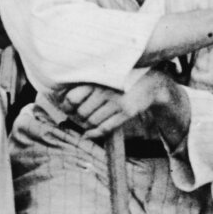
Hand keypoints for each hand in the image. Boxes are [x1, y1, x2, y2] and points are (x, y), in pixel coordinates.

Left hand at [58, 71, 176, 139]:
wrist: (150, 82)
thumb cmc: (120, 82)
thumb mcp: (103, 79)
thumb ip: (84, 87)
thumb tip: (62, 101)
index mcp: (95, 79)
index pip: (71, 98)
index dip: (67, 107)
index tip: (68, 110)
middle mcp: (104, 89)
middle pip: (81, 113)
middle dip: (79, 119)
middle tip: (81, 119)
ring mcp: (116, 101)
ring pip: (92, 122)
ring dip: (88, 127)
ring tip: (88, 124)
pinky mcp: (126, 111)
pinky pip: (105, 128)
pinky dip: (94, 134)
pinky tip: (89, 135)